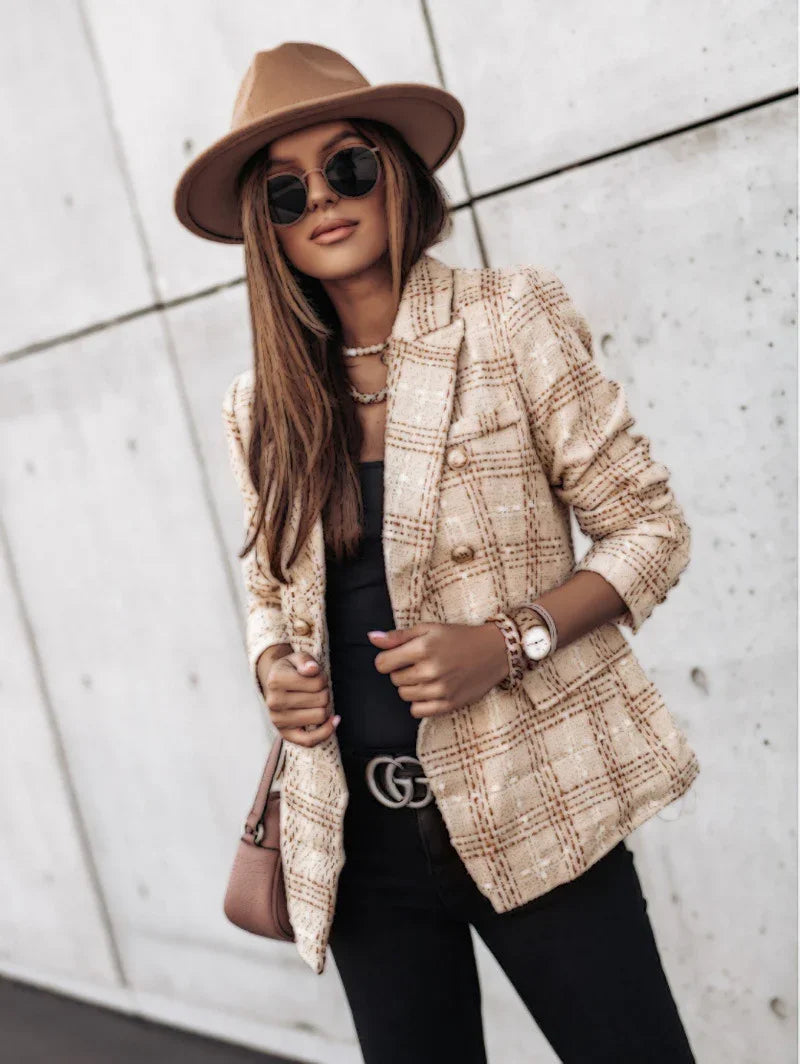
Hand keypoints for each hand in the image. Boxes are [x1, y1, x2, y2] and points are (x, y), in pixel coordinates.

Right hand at [263, 651, 339, 746]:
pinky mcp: (285, 734)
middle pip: (321, 700)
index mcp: (276, 680)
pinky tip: (334, 719)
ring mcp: (278, 720)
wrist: (275, 685)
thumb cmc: (291, 670)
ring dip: (325, 707)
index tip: (316, 676)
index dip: (323, 678)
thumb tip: (313, 669)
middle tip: (317, 689)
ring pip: (320, 716)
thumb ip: (306, 660)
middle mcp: (274, 702)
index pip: (318, 683)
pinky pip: (310, 740)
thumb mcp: (297, 657)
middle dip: (325, 692)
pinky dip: (326, 731)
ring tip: (316, 700)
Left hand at [367, 622, 509, 717]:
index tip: (398, 656)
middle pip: (394, 680)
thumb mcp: (429, 628)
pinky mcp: (449, 704)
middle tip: (420, 662)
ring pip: (404, 695)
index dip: (387, 659)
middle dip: (401, 671)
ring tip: (427, 675)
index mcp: (423, 648)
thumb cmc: (460, 637)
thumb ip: (398, 636)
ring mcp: (440, 689)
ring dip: (411, 686)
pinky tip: (430, 690)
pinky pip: (418, 711)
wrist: (495, 651)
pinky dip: (419, 702)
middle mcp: (431, 670)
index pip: (382, 664)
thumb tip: (372, 638)